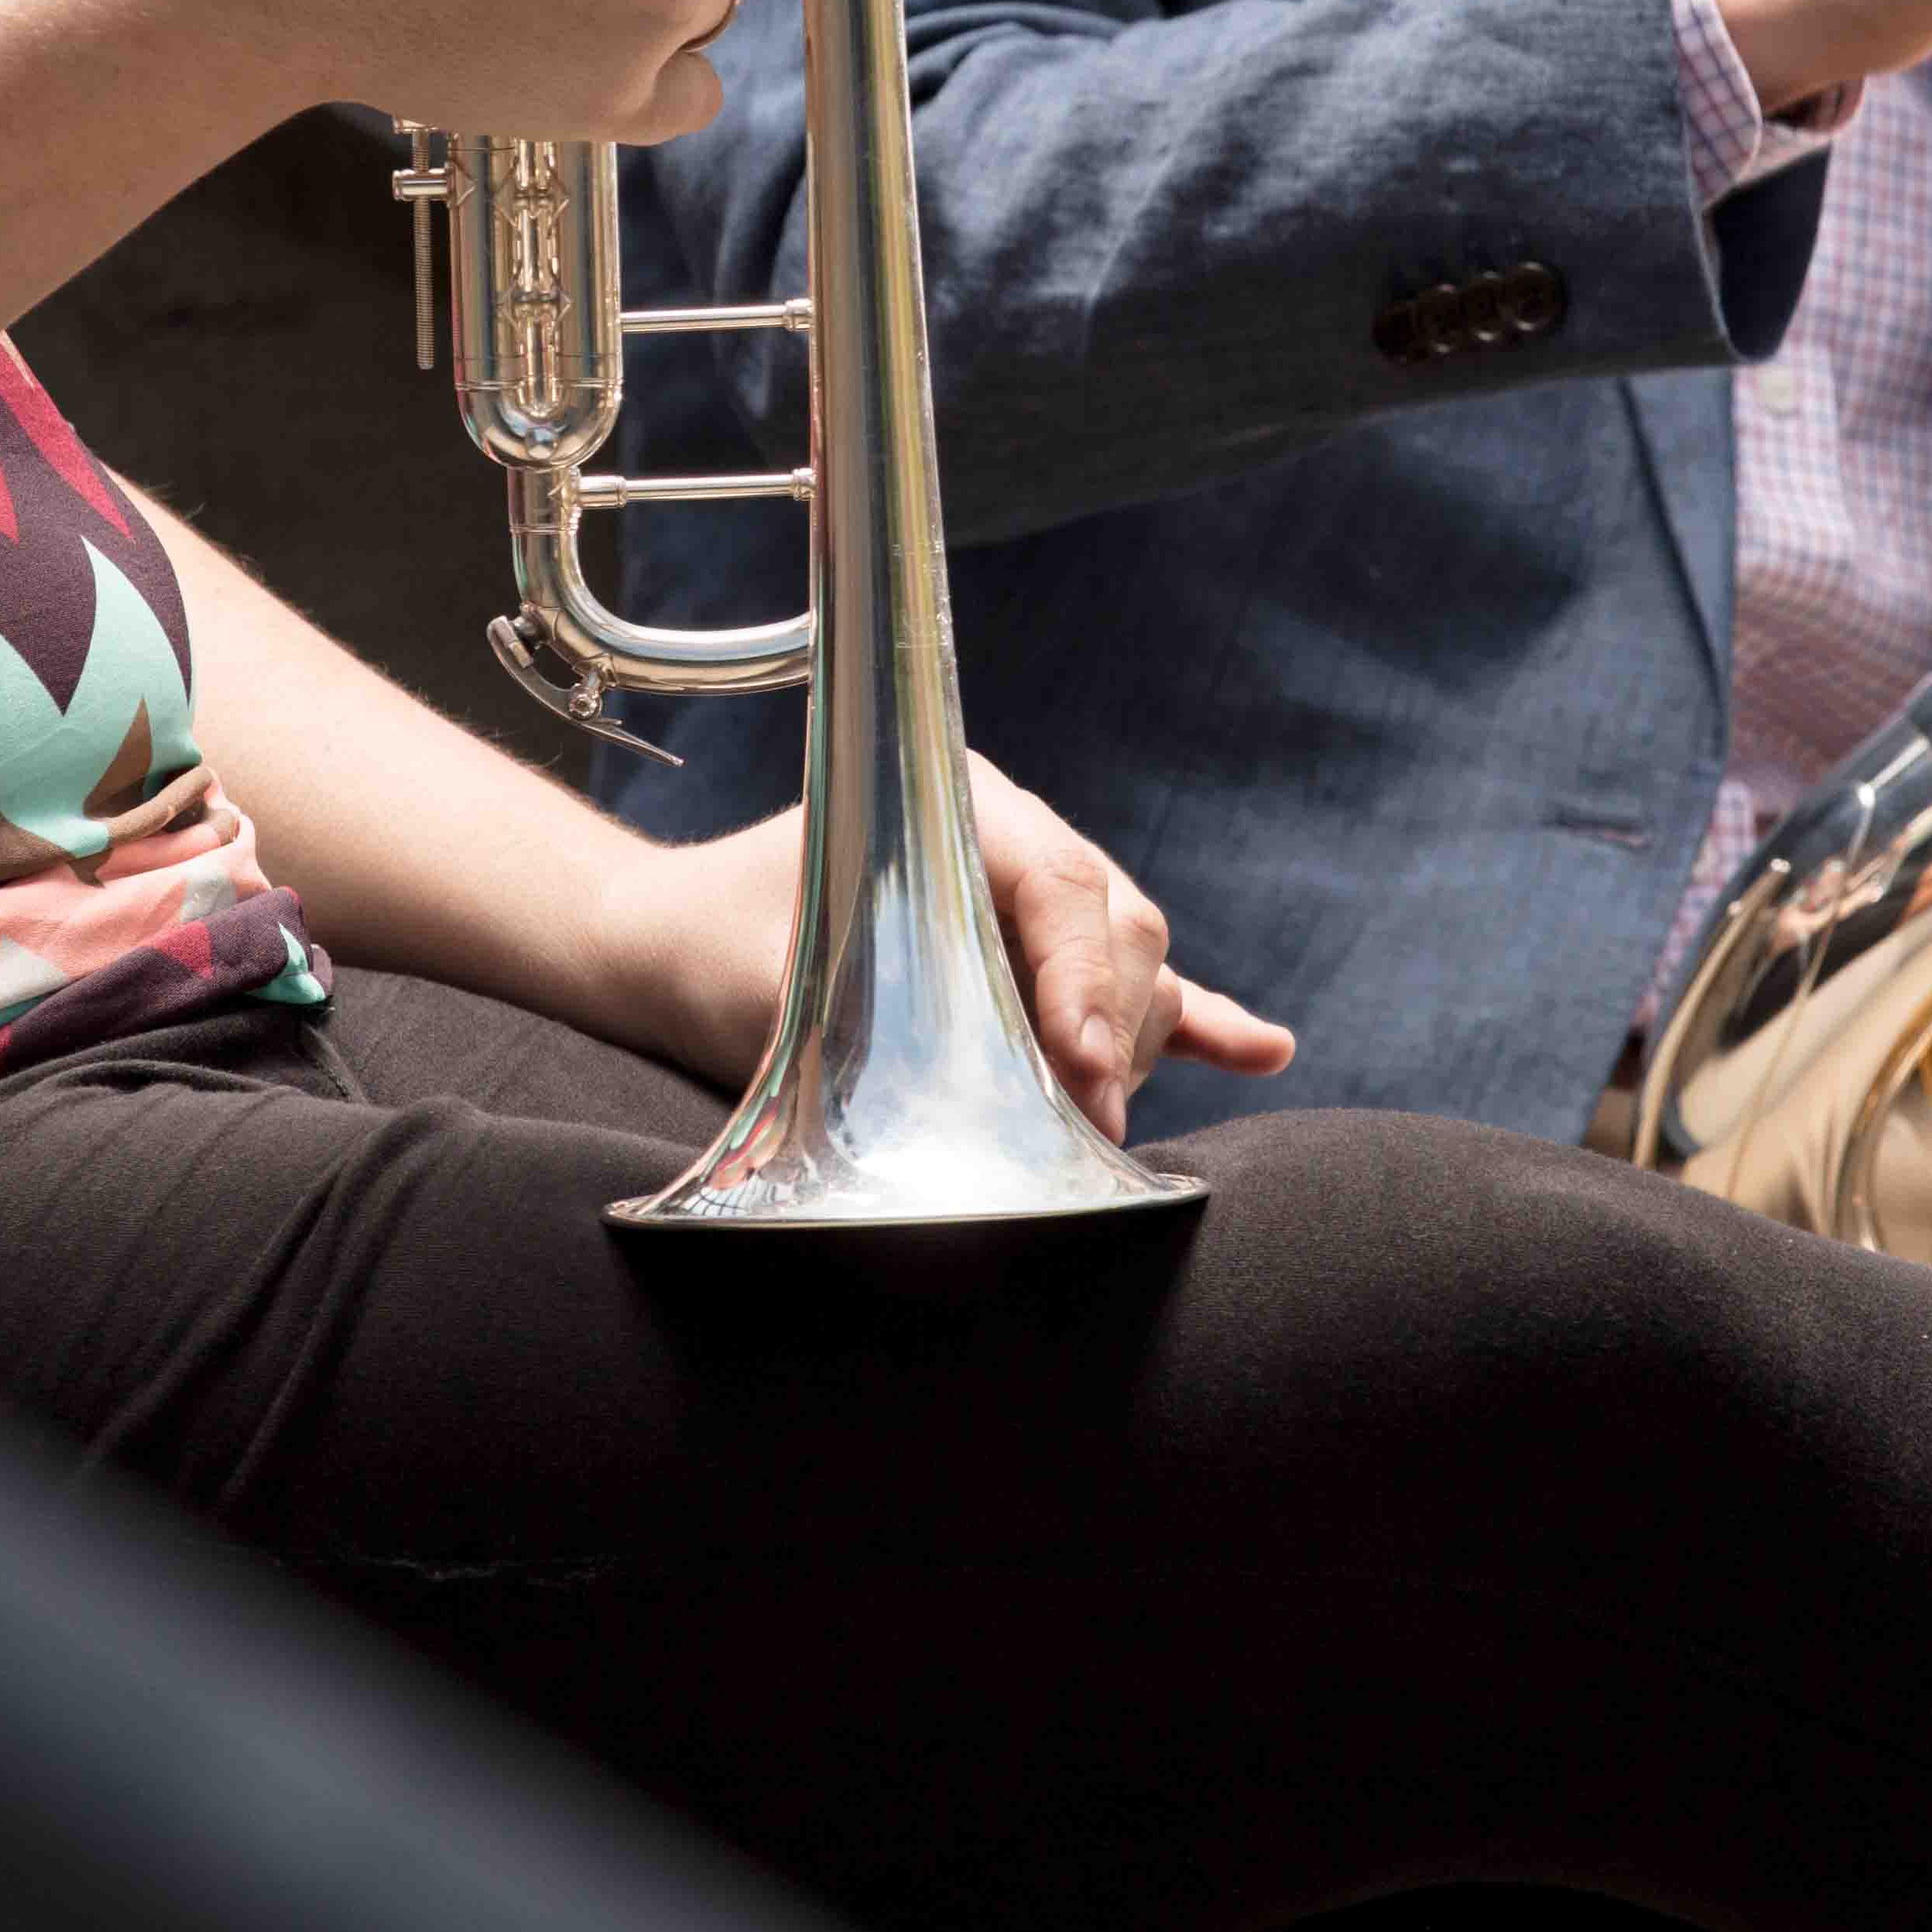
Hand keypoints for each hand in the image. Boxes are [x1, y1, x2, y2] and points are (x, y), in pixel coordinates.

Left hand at [590, 760, 1293, 1138]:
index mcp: (951, 805)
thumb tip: (951, 1102)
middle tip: (1085, 1126)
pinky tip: (1264, 1046)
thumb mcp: (768, 988)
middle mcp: (1007, 837)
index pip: (1062, 886)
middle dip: (1110, 1029)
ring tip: (1104, 1119)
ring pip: (1132, 967)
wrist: (668, 940)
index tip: (1088, 1076)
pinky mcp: (1034, 961)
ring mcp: (1028, 895)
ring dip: (1126, 1043)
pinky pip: (1140, 987)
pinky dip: (1202, 1020)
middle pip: (1116, 927)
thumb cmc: (709, 952)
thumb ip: (864, 1027)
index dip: (1086, 985)